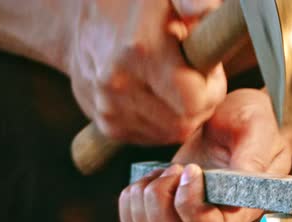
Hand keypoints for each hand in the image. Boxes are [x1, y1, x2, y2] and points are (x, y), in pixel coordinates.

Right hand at [69, 0, 225, 144]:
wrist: (79, 21)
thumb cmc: (134, 4)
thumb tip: (203, 11)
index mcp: (140, 50)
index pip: (194, 102)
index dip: (212, 89)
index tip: (209, 69)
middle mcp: (119, 85)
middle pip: (184, 125)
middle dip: (201, 106)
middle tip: (197, 78)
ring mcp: (109, 108)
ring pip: (168, 134)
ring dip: (182, 115)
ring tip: (175, 83)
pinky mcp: (105, 124)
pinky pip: (150, 138)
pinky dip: (162, 123)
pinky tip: (158, 95)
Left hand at [118, 89, 291, 221]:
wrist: (229, 119)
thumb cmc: (250, 122)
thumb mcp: (256, 128)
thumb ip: (252, 156)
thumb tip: (241, 186)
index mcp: (239, 210)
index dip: (191, 208)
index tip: (192, 170)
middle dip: (160, 201)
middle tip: (174, 168)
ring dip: (145, 199)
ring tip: (165, 170)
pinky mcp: (163, 215)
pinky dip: (131, 203)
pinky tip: (152, 178)